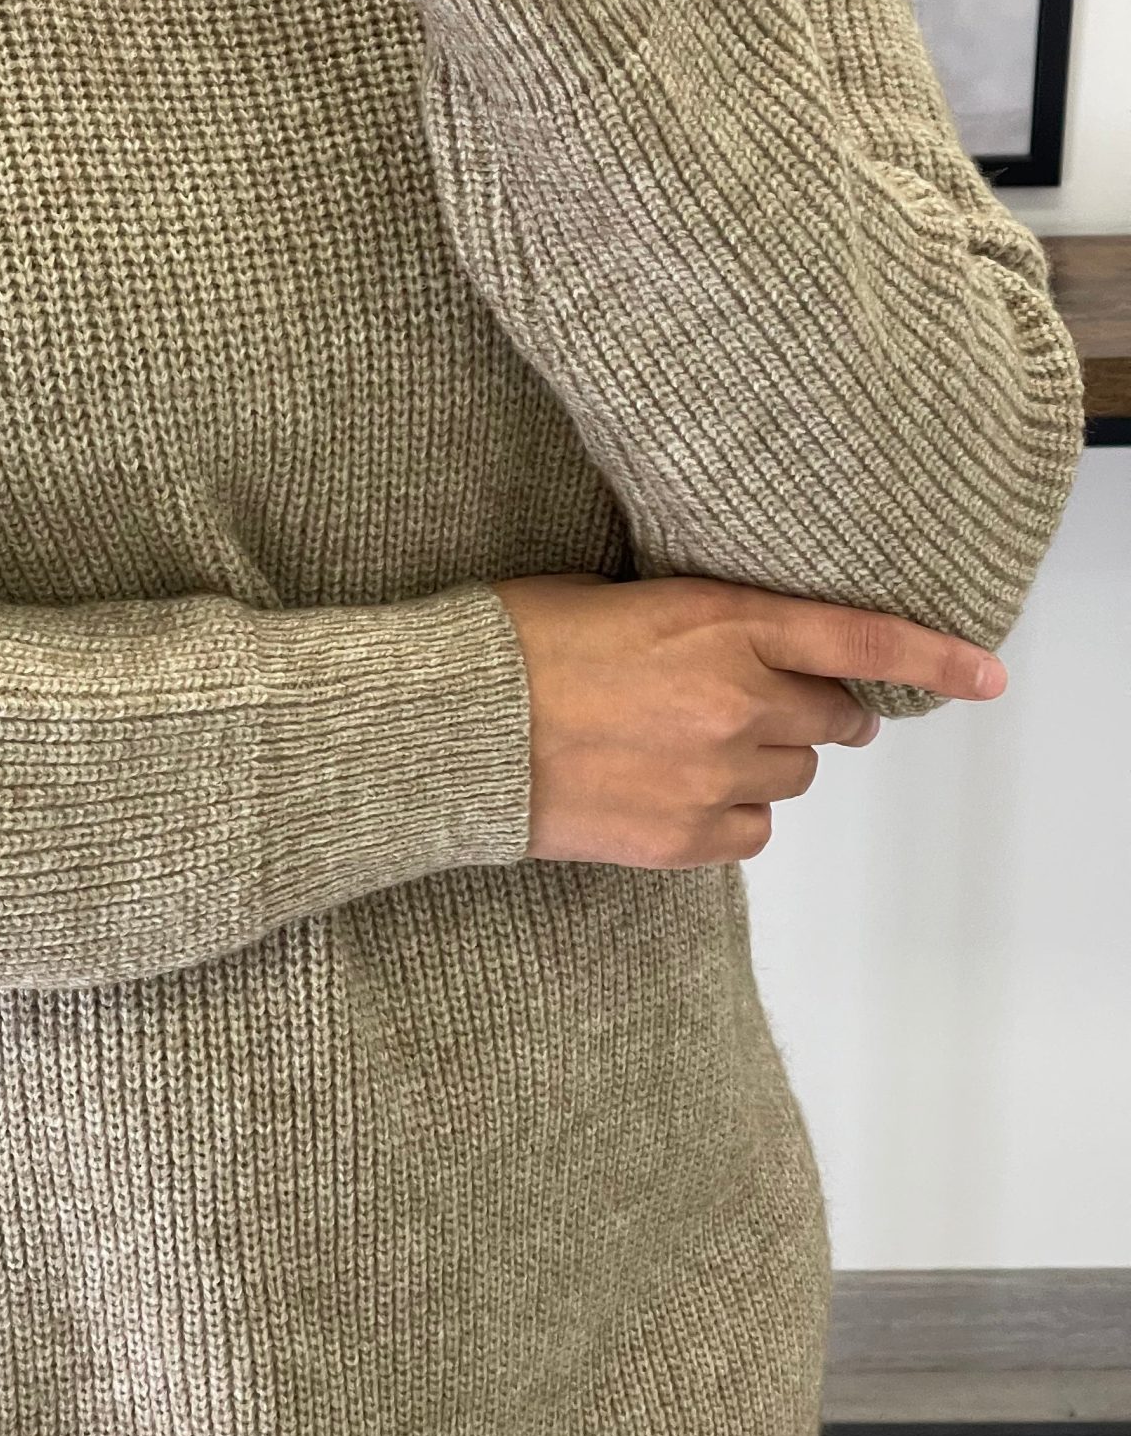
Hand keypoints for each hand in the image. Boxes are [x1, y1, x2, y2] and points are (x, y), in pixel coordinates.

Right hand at [494, 571, 1005, 868]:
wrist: (450, 729)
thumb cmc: (512, 646)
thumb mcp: (614, 595)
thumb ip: (697, 621)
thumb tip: (731, 644)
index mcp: (722, 623)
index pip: (864, 641)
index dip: (936, 659)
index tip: (985, 675)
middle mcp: (736, 701)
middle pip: (835, 719)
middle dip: (815, 712)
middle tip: (759, 705)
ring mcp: (715, 776)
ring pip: (794, 778)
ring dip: (763, 762)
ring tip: (687, 747)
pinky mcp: (684, 839)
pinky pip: (752, 833)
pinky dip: (730, 816)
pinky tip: (673, 792)